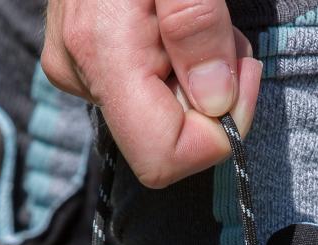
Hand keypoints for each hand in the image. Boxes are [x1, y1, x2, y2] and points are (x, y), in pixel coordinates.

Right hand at [41, 0, 261, 187]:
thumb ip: (196, 22)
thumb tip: (214, 103)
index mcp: (99, 53)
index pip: (163, 158)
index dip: (217, 130)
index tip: (239, 70)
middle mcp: (80, 73)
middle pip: (166, 140)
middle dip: (212, 93)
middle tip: (220, 29)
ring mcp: (78, 70)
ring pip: (160, 116)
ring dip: (199, 73)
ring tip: (196, 14)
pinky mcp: (87, 61)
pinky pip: (148, 92)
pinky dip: (179, 64)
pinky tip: (175, 22)